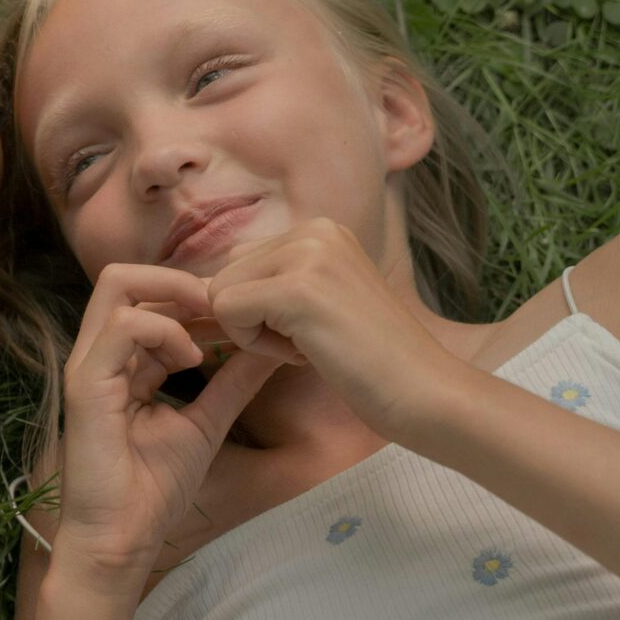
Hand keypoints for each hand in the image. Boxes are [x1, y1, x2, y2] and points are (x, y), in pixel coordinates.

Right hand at [50, 265, 281, 576]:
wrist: (123, 539)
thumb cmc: (153, 489)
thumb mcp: (207, 422)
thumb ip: (233, 383)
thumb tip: (272, 349)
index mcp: (120, 362)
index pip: (146, 296)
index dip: (192, 293)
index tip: (238, 311)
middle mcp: (98, 355)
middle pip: (124, 277)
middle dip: (179, 280)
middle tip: (225, 305)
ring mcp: (88, 366)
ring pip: (119, 287)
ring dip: (174, 300)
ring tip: (210, 336)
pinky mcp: (86, 385)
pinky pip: (121, 327)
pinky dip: (163, 331)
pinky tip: (192, 360)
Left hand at [203, 218, 464, 442]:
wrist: (424, 391)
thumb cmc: (370, 360)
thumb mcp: (316, 305)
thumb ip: (268, 287)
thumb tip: (195, 291)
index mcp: (319, 229)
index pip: (239, 265)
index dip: (257, 312)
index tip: (307, 332)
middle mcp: (314, 228)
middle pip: (224, 277)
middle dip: (253, 322)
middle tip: (311, 341)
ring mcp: (308, 254)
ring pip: (220, 295)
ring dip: (254, 335)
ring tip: (312, 344)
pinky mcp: (298, 288)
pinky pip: (228, 313)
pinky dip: (256, 345)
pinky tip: (307, 352)